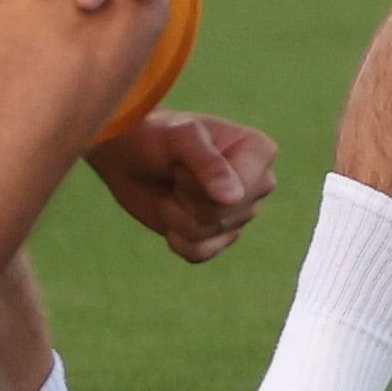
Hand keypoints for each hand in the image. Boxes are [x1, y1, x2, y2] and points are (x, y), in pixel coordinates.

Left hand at [89, 110, 279, 262]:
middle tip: (177, 175)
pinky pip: (201, 253)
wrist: (131, 157)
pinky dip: (178, 240)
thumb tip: (234, 199)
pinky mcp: (219, 235)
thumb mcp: (180, 138)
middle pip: (222, 215)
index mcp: (260, 152)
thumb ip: (208, 164)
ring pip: (208, 234)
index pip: (237, 193)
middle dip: (186, 200)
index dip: (197, 185)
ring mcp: (240, 211)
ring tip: (173, 191)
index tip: (183, 163)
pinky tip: (171, 222)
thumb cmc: (158, 137)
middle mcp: (258, 183)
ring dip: (177, 217)